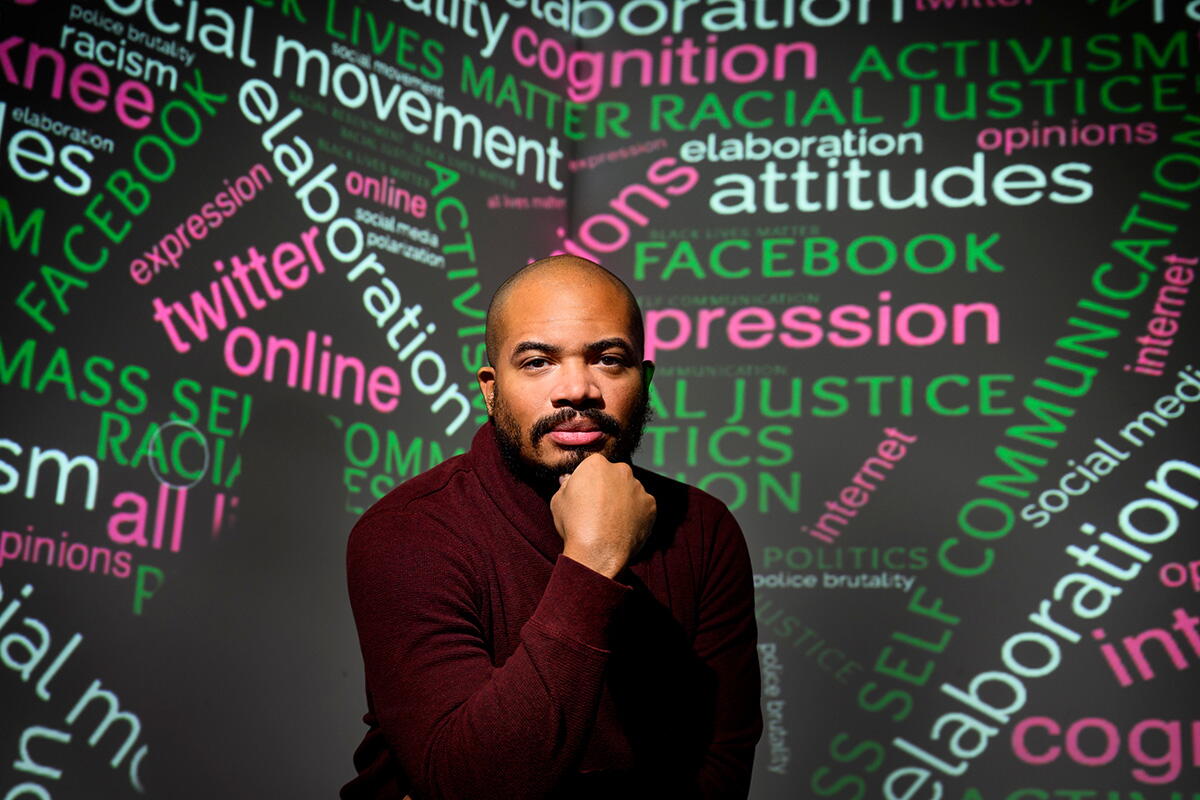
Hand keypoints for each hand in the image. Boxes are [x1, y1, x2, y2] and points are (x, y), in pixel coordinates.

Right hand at [550, 454, 655, 578]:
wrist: (597, 551)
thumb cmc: (575, 525)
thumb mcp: (558, 501)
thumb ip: (566, 485)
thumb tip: (569, 480)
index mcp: (597, 464)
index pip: (593, 467)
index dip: (589, 483)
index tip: (585, 496)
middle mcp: (621, 470)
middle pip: (614, 476)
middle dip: (608, 488)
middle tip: (598, 509)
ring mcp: (638, 487)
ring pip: (630, 491)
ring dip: (623, 501)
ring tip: (611, 522)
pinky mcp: (650, 505)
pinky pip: (642, 506)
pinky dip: (635, 514)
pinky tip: (623, 527)